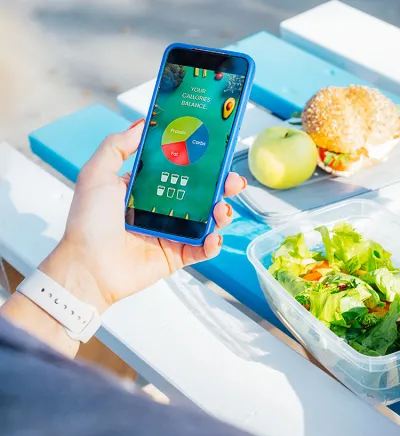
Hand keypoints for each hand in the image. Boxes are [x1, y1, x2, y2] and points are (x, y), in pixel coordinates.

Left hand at [39, 120, 245, 312]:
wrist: (87, 266)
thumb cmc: (88, 222)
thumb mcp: (97, 175)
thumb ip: (117, 146)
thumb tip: (142, 125)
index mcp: (147, 188)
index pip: (181, 170)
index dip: (200, 161)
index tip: (216, 151)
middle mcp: (162, 209)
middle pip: (202, 194)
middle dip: (222, 186)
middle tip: (232, 181)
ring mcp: (172, 233)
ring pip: (208, 220)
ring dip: (222, 213)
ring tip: (221, 210)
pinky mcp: (176, 256)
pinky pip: (202, 249)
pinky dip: (213, 244)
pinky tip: (213, 238)